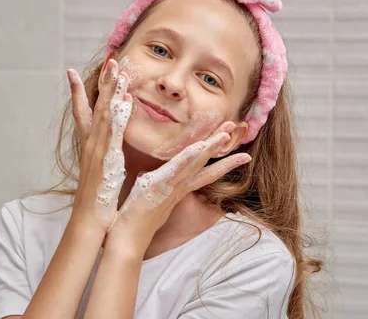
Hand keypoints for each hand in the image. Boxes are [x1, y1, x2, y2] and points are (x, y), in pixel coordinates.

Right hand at [66, 59, 132, 231]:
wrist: (88, 223)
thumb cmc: (98, 203)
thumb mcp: (102, 175)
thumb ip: (105, 160)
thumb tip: (110, 152)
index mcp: (92, 147)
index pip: (85, 113)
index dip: (82, 92)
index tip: (77, 72)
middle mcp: (91, 145)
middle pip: (96, 107)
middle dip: (103, 83)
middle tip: (110, 59)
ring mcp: (96, 151)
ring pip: (103, 114)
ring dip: (110, 90)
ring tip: (117, 69)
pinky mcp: (106, 160)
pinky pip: (112, 133)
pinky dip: (116, 115)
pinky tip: (122, 100)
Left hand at [106, 123, 251, 253]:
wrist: (129, 239)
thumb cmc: (138, 220)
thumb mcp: (155, 200)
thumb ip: (164, 189)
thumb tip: (164, 179)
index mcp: (179, 188)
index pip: (205, 171)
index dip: (222, 160)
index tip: (239, 150)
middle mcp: (179, 186)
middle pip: (206, 164)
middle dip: (222, 147)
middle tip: (237, 128)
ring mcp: (170, 185)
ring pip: (195, 163)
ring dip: (210, 147)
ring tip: (225, 134)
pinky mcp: (158, 184)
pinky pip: (176, 168)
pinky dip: (189, 157)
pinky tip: (200, 146)